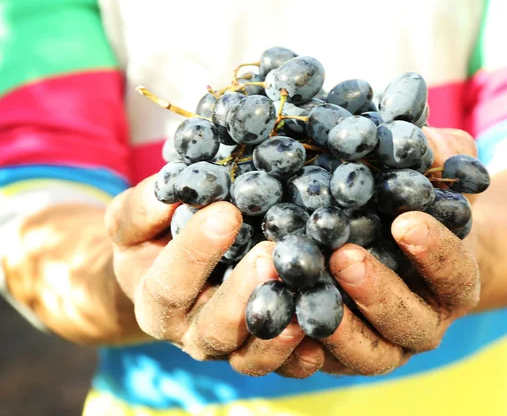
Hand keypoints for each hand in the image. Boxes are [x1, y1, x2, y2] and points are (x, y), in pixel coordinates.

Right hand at [105, 179, 324, 377]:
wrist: (173, 277)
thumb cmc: (154, 241)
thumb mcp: (133, 221)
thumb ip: (140, 210)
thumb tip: (166, 194)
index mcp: (156, 303)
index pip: (169, 284)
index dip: (195, 252)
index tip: (226, 211)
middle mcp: (191, 334)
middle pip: (216, 328)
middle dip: (244, 292)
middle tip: (269, 253)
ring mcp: (230, 349)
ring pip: (252, 356)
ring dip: (277, 331)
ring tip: (302, 297)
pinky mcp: (263, 352)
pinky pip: (285, 365)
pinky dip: (303, 353)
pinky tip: (320, 329)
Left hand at [314, 127, 480, 374]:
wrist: (393, 247)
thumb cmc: (414, 204)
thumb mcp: (433, 174)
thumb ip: (439, 155)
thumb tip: (422, 141)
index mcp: (453, 284)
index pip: (456, 274)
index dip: (435, 253)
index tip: (406, 221)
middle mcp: (421, 323)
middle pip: (408, 323)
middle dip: (377, 292)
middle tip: (344, 256)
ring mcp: (381, 345)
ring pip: (365, 354)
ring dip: (336, 326)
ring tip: (303, 287)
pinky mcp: (339, 354)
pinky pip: (321, 361)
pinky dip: (299, 347)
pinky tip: (277, 316)